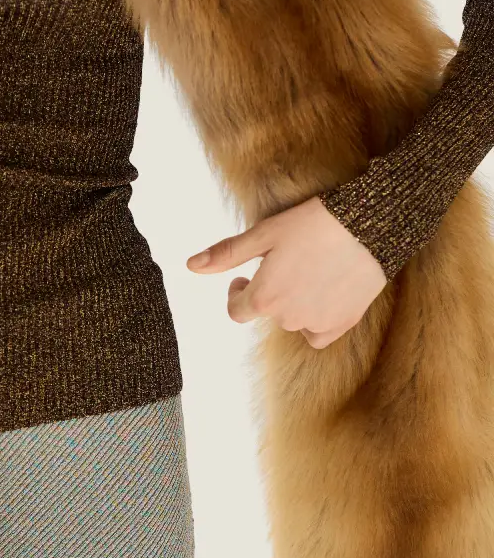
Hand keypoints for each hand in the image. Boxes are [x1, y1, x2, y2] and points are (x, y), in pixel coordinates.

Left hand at [185, 195, 386, 348]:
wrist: (367, 225)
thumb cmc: (310, 224)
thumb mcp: (262, 235)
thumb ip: (225, 255)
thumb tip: (191, 266)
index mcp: (263, 298)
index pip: (237, 311)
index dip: (237, 292)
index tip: (245, 276)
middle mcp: (288, 318)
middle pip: (268, 312)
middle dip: (270, 291)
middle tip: (286, 262)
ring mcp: (317, 323)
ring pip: (293, 320)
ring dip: (293, 302)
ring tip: (309, 270)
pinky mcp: (343, 323)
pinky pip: (318, 333)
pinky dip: (316, 318)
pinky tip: (324, 293)